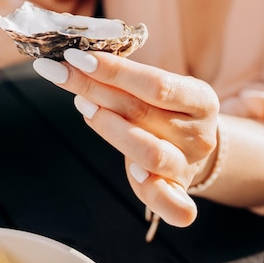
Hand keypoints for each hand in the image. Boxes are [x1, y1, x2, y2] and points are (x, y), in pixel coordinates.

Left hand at [33, 49, 219, 228]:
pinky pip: (171, 205)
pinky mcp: (178, 195)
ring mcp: (189, 167)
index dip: (114, 70)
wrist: (189, 145)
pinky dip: (152, 191)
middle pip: (142, 112)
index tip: (77, 57)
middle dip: (95, 89)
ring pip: (149, 152)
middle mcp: (199, 135)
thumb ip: (126, 77)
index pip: (156, 84)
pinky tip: (131, 172)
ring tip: (82, 105)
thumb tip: (77, 60)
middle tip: (61, 73)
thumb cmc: (164, 108)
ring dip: (109, 127)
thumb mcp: (157, 87)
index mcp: (201, 100)